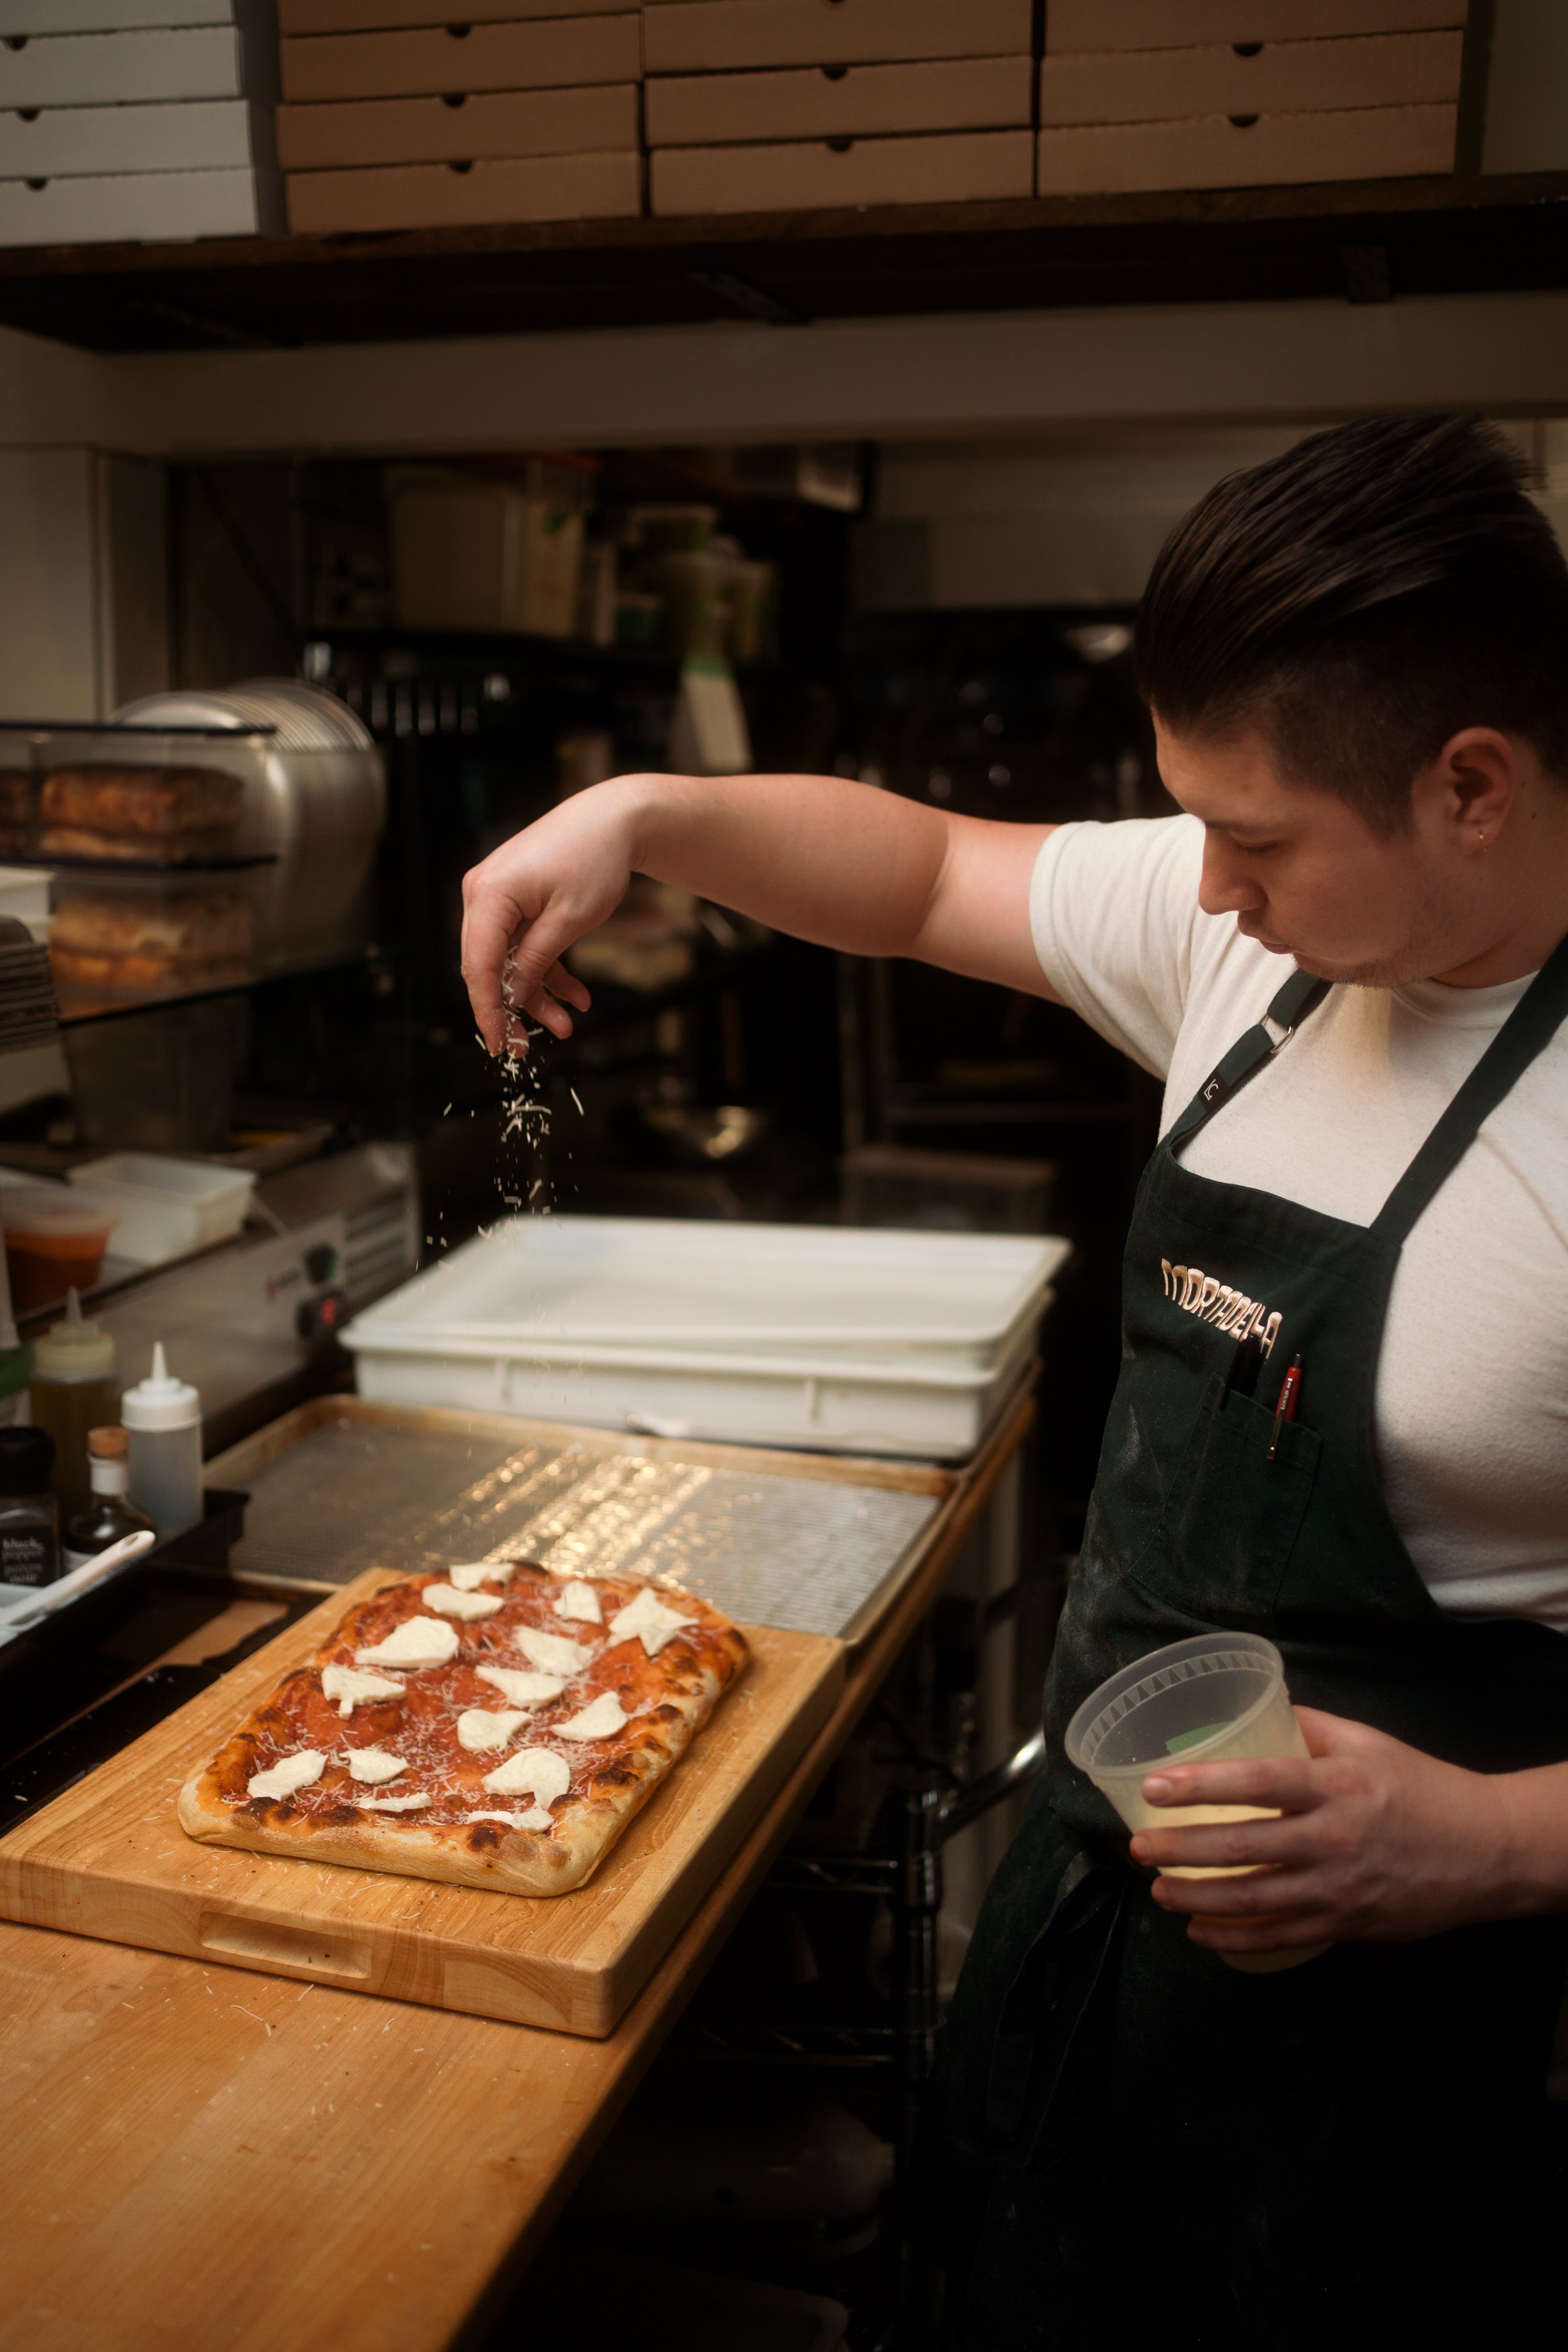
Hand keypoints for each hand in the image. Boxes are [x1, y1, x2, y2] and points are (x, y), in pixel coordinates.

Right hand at [461, 781, 649, 1053]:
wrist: (614, 818)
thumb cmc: (596, 859)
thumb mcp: (570, 920)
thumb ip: (536, 961)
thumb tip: (512, 997)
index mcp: (490, 894)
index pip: (479, 965)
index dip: (487, 1011)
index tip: (498, 1046)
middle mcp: (482, 892)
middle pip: (487, 966)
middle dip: (511, 1008)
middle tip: (527, 1048)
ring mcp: (496, 894)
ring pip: (508, 959)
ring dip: (536, 993)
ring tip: (568, 1024)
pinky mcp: (513, 898)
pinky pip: (522, 943)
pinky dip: (546, 969)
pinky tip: (575, 996)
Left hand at [1127, 1707, 1519, 1954]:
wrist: (1486, 1850)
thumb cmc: (1422, 1788)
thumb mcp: (1367, 1742)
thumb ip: (1309, 1728)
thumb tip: (1256, 1713)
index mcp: (1336, 1786)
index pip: (1257, 1783)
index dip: (1200, 1785)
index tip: (1154, 1787)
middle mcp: (1333, 1839)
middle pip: (1242, 1848)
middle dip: (1180, 1850)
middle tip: (1138, 1847)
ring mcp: (1339, 1888)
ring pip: (1253, 1900)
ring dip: (1196, 1899)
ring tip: (1158, 1891)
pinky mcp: (1347, 1924)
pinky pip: (1280, 1936)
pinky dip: (1234, 1938)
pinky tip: (1201, 1932)